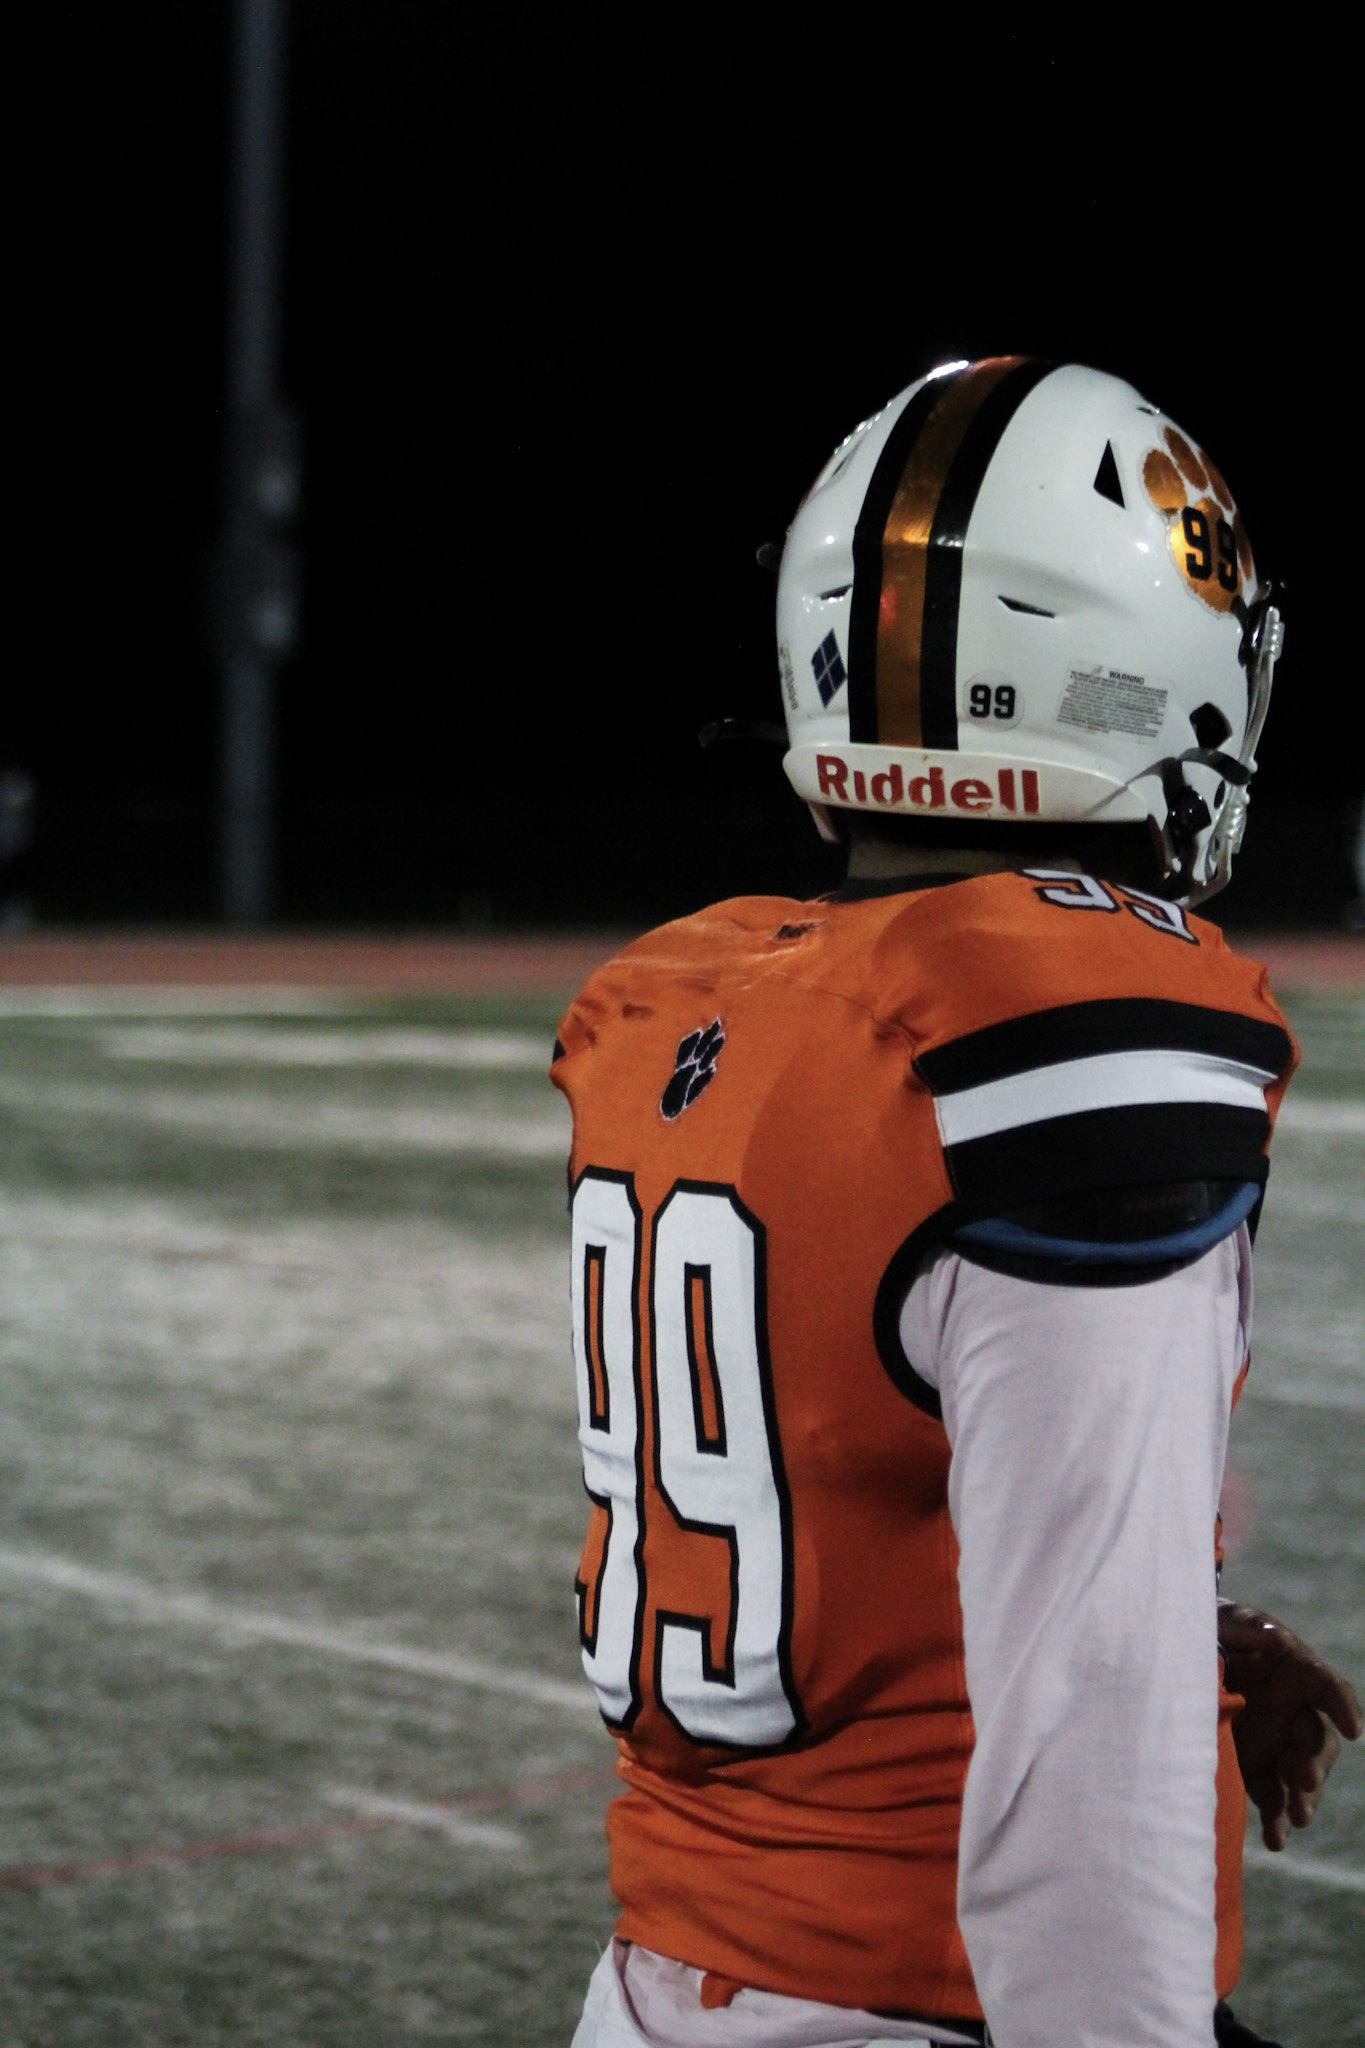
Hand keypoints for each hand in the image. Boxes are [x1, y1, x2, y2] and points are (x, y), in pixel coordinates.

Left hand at [1219, 1602, 1362, 1850]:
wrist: (1173, 1658)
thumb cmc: (1209, 1627)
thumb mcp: (1222, 1618)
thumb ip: (1246, 1625)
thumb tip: (1278, 1639)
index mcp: (1294, 1670)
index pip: (1328, 1688)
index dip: (1343, 1706)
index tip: (1356, 1730)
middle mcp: (1292, 1711)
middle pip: (1318, 1739)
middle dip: (1316, 1760)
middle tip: (1304, 1777)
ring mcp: (1275, 1743)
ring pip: (1301, 1776)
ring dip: (1303, 1797)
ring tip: (1298, 1816)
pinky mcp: (1253, 1769)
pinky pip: (1271, 1798)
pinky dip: (1276, 1821)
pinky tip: (1276, 1840)